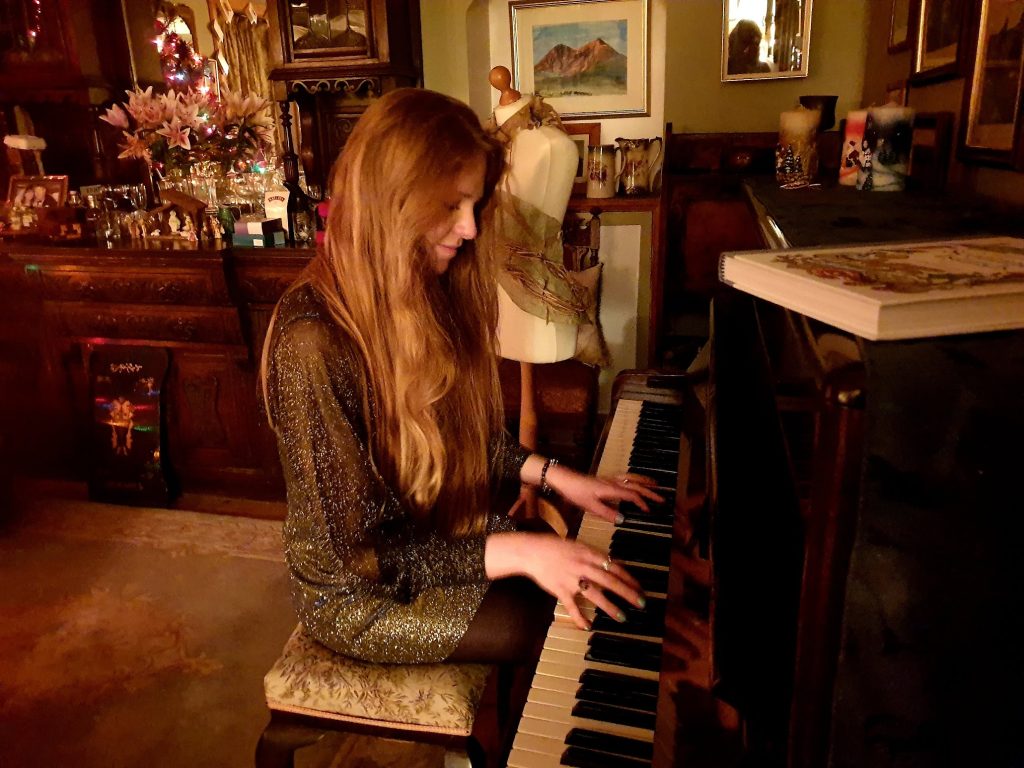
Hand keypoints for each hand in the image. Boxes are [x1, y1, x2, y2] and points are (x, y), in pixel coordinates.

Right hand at [485, 532, 646, 629]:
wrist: (532, 551)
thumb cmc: (555, 547)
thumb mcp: (578, 546)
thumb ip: (595, 555)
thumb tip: (614, 563)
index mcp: (589, 554)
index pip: (614, 567)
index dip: (629, 578)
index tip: (639, 588)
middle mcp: (583, 566)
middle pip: (610, 581)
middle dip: (627, 593)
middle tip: (641, 603)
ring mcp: (572, 579)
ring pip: (595, 594)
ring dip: (610, 606)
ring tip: (622, 617)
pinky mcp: (560, 590)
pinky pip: (572, 606)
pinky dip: (580, 617)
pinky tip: (587, 626)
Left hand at [546, 465, 663, 523]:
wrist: (564, 480)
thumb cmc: (576, 492)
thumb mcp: (590, 506)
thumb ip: (607, 513)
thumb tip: (623, 519)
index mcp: (611, 489)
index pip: (632, 495)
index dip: (642, 503)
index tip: (649, 511)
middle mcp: (613, 482)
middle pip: (636, 485)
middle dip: (650, 491)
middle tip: (663, 498)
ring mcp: (610, 479)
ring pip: (632, 478)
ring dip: (645, 481)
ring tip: (656, 484)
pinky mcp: (606, 479)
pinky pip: (625, 476)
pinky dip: (635, 478)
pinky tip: (635, 481)